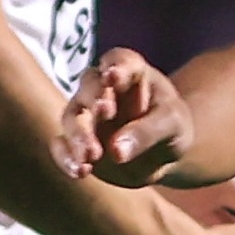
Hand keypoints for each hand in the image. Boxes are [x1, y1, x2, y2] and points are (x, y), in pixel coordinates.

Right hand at [58, 48, 192, 186]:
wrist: (162, 154)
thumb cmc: (170, 126)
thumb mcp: (171, 125)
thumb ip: (147, 132)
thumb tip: (116, 151)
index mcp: (130, 71)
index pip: (119, 62)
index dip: (115, 67)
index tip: (112, 77)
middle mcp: (101, 88)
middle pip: (89, 88)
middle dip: (93, 100)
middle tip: (103, 113)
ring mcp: (86, 115)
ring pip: (72, 118)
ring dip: (79, 135)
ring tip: (92, 155)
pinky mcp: (77, 141)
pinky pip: (62, 146)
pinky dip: (66, 157)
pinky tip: (79, 171)